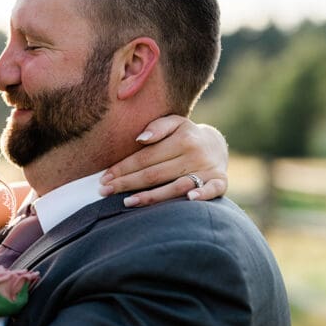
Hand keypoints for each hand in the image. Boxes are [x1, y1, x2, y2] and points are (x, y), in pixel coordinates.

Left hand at [98, 115, 228, 206]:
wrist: (217, 146)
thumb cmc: (186, 136)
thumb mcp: (175, 123)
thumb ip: (157, 127)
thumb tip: (139, 139)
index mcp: (182, 139)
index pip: (146, 157)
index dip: (123, 168)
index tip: (104, 178)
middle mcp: (195, 155)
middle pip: (155, 174)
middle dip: (127, 183)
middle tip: (104, 192)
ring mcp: (208, 170)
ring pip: (176, 186)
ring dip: (151, 196)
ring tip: (127, 202)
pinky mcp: (221, 182)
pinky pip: (212, 191)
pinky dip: (201, 195)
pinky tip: (187, 201)